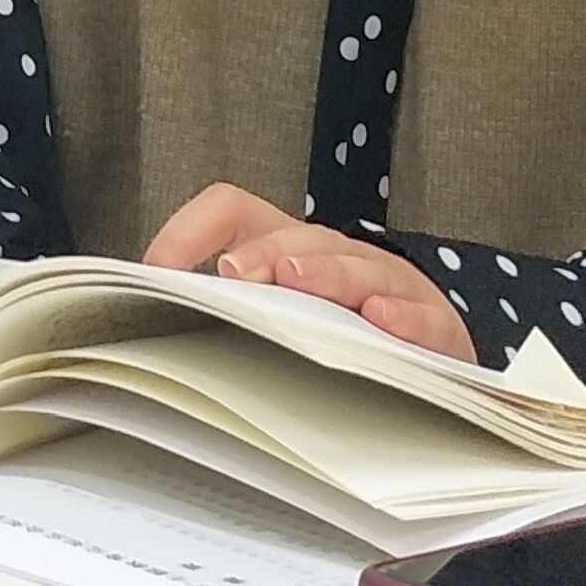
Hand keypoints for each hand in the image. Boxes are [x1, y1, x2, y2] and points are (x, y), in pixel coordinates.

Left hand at [139, 181, 472, 355]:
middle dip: (263, 254)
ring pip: (357, 267)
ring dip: (324, 273)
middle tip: (234, 272)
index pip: (233, 212)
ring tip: (295, 279)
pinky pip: (422, 318)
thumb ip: (226, 318)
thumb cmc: (344, 348)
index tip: (157, 269)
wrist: (435, 374)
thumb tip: (150, 325)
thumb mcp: (283, 325)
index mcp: (289, 251)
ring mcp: (390, 287)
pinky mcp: (435, 326)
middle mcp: (337, 258)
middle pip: (298, 238)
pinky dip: (402, 317)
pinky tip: (380, 320)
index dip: (191, 230)